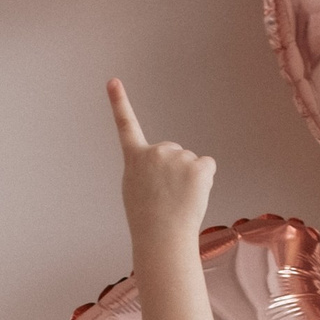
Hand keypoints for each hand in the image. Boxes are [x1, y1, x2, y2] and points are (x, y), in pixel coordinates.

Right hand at [108, 78, 213, 247]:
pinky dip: (204, 181)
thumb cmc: (148, 220)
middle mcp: (156, 151)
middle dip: (175, 172)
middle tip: (167, 197)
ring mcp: (177, 156)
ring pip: (191, 163)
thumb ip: (146, 170)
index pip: (126, 125)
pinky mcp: (198, 166)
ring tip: (178, 200)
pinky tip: (193, 196)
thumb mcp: (136, 190)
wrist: (162, 238)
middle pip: (174, 154)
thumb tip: (164, 172)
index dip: (118, 102)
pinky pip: (207, 167)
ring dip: (189, 179)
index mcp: (136, 158)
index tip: (112, 81)